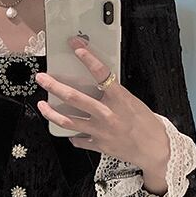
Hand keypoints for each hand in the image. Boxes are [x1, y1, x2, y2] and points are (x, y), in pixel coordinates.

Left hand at [34, 36, 170, 193]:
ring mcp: (100, 131)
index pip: (101, 73)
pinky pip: (79, 140)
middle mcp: (107, 114)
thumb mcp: (132, 102)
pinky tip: (67, 132)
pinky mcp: (98, 145)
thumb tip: (97, 85)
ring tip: (42, 105)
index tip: (76, 47)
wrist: (154, 149)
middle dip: (54, 86)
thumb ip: (113, 95)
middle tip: (42, 78)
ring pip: (68, 121)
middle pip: (74, 98)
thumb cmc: (146, 124)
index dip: (88, 58)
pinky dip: (72, 136)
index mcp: (119, 98)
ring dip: (51, 113)